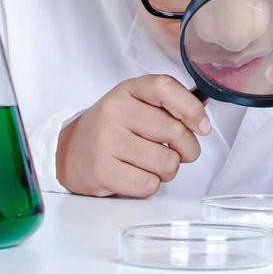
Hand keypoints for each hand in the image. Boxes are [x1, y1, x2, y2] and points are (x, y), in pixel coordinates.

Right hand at [57, 75, 211, 196]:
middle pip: (175, 131)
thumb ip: (167, 106)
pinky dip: (150, 185)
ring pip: (166, 162)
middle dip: (187, 149)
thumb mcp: (135, 104)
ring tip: (152, 164)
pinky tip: (136, 175)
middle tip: (179, 153)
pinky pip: (149, 184)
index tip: (203, 127)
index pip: (165, 88)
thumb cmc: (113, 128)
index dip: (191, 108)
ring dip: (168, 170)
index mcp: (127, 90)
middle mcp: (114, 111)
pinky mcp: (102, 171)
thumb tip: (202, 116)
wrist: (69, 151)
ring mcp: (106, 141)